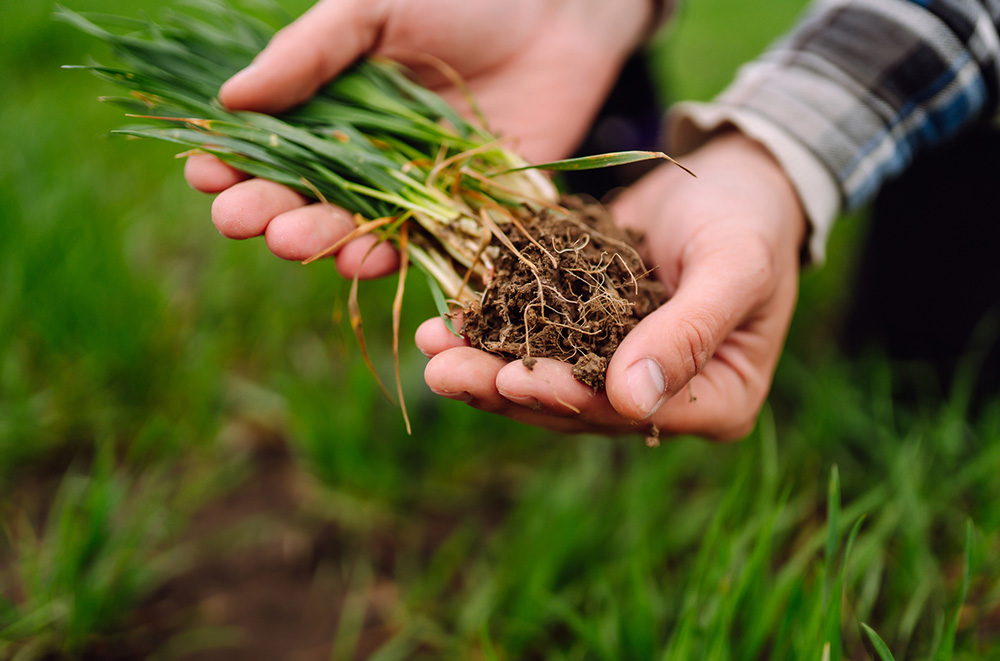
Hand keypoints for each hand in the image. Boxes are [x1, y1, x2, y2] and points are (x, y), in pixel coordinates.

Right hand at [185, 0, 653, 273]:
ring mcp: (417, 188)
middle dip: (270, 208)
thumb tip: (229, 100)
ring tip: (291, 241)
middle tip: (238, 219)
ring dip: (323, 240)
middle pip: (309, 195)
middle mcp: (369, 155)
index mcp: (334, 106)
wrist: (562, 9)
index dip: (235, 160)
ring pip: (360, 226)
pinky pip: (427, 244)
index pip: (272, 143)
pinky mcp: (468, 211)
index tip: (206, 172)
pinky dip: (395, 256)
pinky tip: (362, 261)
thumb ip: (309, 54)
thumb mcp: (373, 8)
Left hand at [417, 130, 806, 440]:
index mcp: (714, 401)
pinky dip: (491, 331)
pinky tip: (445, 321)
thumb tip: (630, 400)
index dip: (568, 397)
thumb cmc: (751, 219)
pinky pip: (535, 338)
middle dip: (504, 387)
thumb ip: (689, 330)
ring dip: (482, 365)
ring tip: (430, 347)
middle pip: (574, 405)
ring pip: (543, 378)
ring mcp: (619, 367)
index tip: (512, 378)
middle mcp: (660, 397)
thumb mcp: (734, 266)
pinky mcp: (587, 333)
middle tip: (442, 371)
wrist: (734, 177)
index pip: (629, 412)